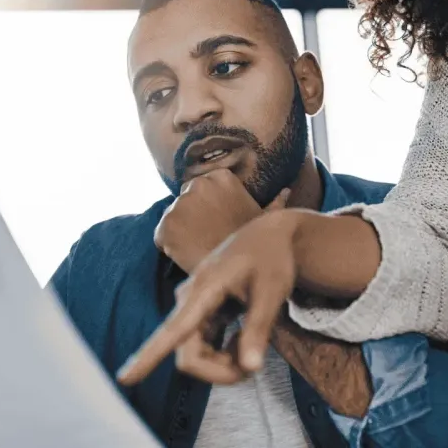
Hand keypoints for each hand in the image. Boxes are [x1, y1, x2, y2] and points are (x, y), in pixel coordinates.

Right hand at [119, 210, 299, 385]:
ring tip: (253, 348)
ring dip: (223, 363)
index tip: (124, 379)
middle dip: (219, 371)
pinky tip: (242, 341)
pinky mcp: (200, 313)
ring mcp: (192, 307)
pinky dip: (223, 354)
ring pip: (195, 354)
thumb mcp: (272, 291)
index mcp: (203, 290)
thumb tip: (251, 369)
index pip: (172, 331)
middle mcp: (189, 300)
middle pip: (188, 356)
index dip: (147, 357)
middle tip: (254, 366)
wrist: (269, 235)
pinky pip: (202, 346)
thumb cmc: (272, 258)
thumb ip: (259, 330)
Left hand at [155, 168, 288, 274]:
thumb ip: (273, 203)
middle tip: (204, 235)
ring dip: (179, 230)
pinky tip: (187, 255)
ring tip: (198, 247)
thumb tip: (286, 191)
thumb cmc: (254, 243)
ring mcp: (179, 205)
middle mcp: (197, 185)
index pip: (200, 188)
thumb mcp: (266, 219)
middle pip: (183, 200)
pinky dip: (169, 246)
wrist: (238, 271)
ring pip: (171, 218)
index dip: (205, 207)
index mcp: (220, 177)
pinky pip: (161, 236)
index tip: (214, 222)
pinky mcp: (166, 226)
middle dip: (190, 215)